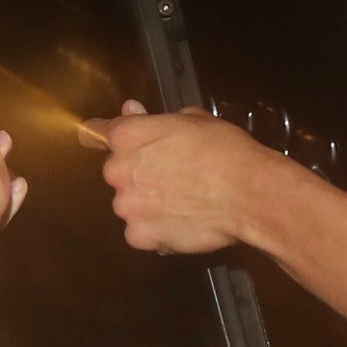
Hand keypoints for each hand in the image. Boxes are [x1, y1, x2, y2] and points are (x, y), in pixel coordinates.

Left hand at [79, 104, 269, 254]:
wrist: (249, 193)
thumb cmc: (226, 150)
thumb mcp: (193, 120)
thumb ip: (153, 119)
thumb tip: (130, 110)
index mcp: (128, 136)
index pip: (97, 132)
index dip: (101, 134)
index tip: (97, 137)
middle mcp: (119, 171)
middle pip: (117, 172)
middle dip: (137, 174)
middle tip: (172, 177)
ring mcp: (128, 207)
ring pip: (129, 205)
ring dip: (146, 204)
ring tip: (182, 203)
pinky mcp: (141, 236)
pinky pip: (141, 233)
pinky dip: (156, 231)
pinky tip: (181, 222)